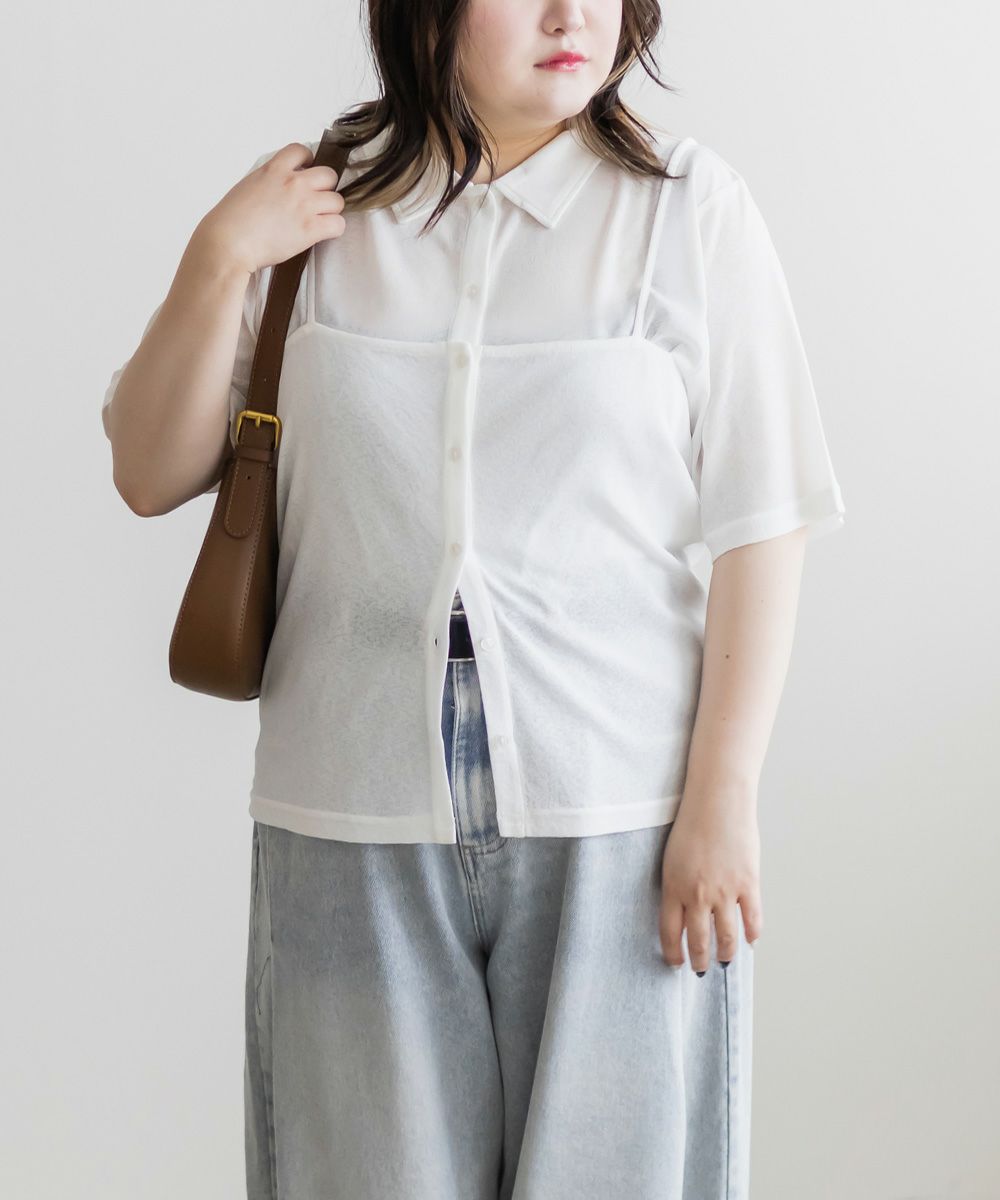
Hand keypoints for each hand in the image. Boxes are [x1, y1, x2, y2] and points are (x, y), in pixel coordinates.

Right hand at [196, 142, 346, 275]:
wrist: (229, 243)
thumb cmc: (230, 221)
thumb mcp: (248, 186)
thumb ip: (269, 181)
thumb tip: (279, 188)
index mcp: (274, 169)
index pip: (301, 151)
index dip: (308, 162)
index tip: (306, 172)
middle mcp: (293, 183)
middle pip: (328, 175)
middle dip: (325, 187)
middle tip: (315, 201)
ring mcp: (304, 205)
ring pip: (337, 200)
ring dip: (330, 211)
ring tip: (318, 220)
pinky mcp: (311, 229)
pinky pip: (338, 224)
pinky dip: (334, 229)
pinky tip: (322, 233)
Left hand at [658, 782, 761, 973]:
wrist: (717, 801)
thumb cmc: (691, 824)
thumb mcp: (672, 858)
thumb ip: (678, 887)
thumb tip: (685, 912)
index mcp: (674, 888)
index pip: (670, 933)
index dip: (673, 953)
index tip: (676, 963)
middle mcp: (698, 895)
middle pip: (699, 940)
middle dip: (699, 960)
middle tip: (701, 970)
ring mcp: (725, 891)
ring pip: (727, 938)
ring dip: (725, 954)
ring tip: (724, 960)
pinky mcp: (748, 883)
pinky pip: (752, 919)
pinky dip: (753, 934)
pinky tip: (751, 941)